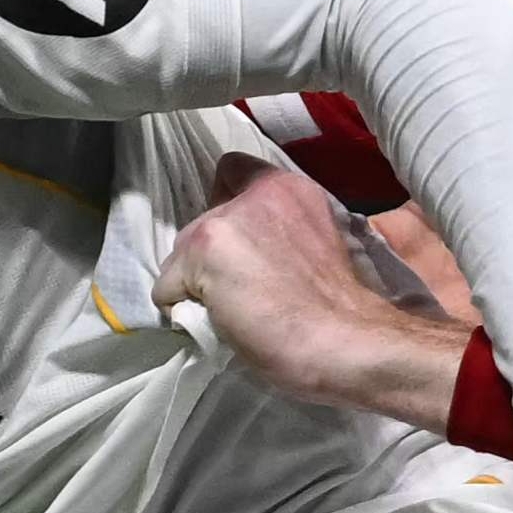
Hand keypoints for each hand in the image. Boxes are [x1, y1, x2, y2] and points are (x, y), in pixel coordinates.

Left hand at [154, 154, 472, 427]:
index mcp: (290, 188)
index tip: (240, 244)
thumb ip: (277, 232)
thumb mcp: (315, 245)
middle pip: (203, 218)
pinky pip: (167, 286)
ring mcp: (226, 219)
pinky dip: (180, 307)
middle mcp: (257, 192)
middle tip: (238, 288)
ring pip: (181, 252)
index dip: (228, 209)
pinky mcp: (201, 250)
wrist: (345, 342)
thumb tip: (244, 255)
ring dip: (196, 280)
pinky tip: (213, 322)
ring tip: (229, 309)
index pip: (234, 170)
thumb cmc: (338, 311)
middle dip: (212, 252)